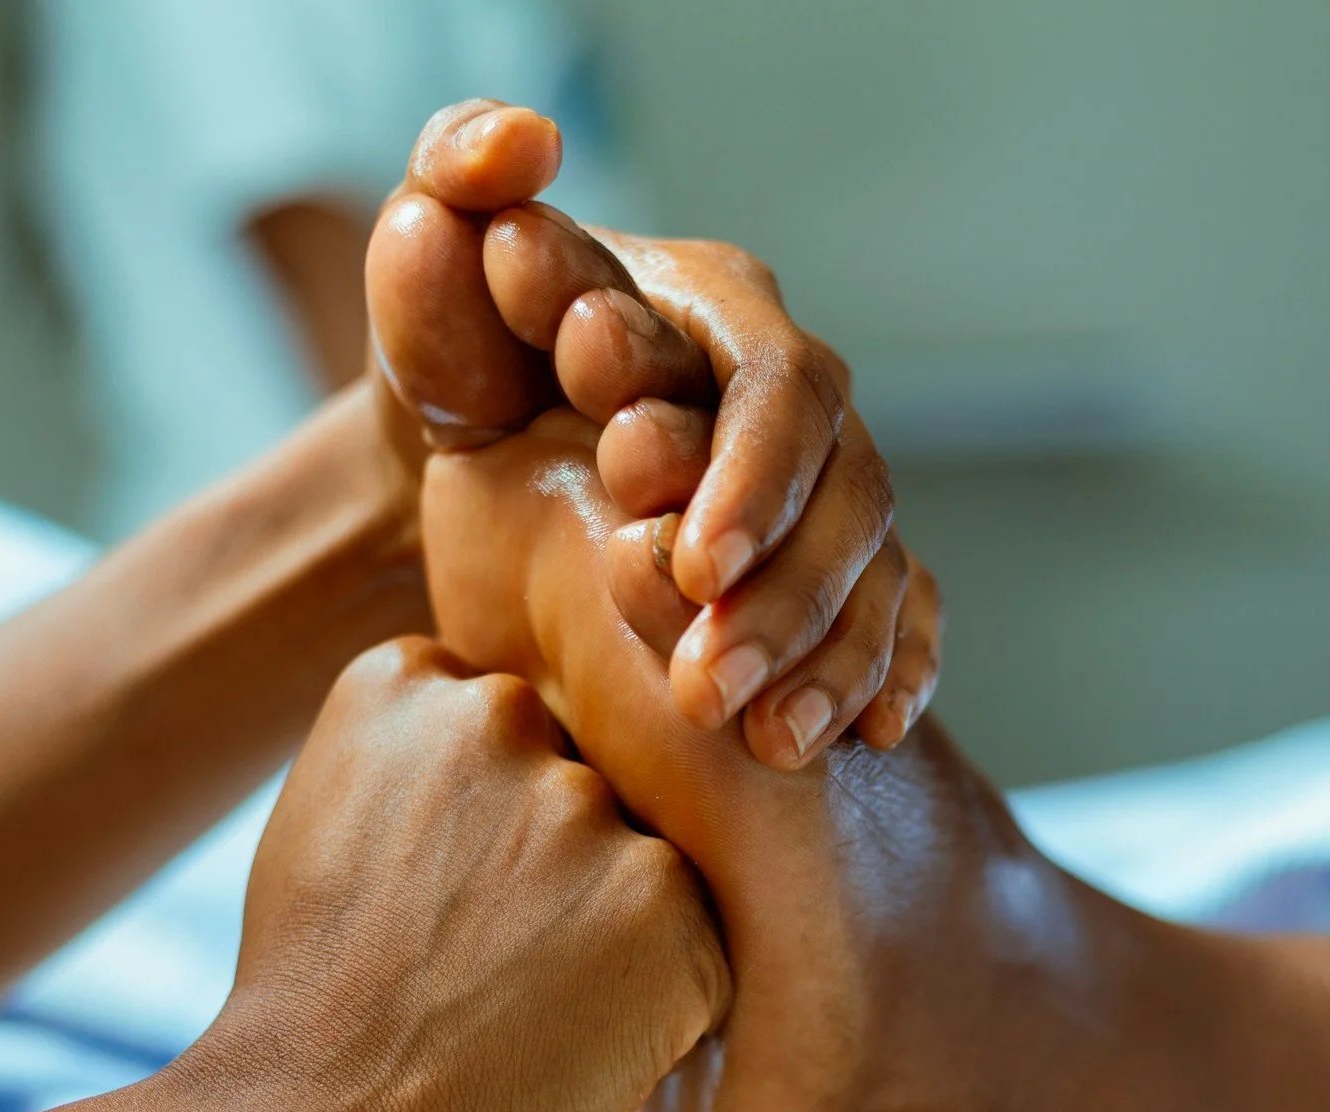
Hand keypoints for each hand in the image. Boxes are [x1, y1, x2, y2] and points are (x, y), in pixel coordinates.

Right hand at [198, 638, 730, 1111]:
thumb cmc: (312, 1018)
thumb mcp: (331, 830)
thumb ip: (425, 764)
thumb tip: (528, 753)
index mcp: (407, 681)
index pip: (502, 730)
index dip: (478, 833)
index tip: (427, 903)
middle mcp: (503, 714)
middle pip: (581, 787)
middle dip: (553, 875)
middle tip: (477, 974)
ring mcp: (589, 806)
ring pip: (644, 866)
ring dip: (610, 939)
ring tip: (518, 1018)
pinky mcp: (667, 900)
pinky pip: (698, 948)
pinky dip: (659, 1010)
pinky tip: (569, 1051)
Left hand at [368, 101, 940, 768]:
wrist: (461, 460)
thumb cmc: (456, 349)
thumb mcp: (429, 263)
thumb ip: (455, 179)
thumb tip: (517, 149)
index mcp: (719, 312)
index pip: (777, 388)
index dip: (749, 479)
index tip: (688, 568)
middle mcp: (790, 401)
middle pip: (848, 494)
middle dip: (788, 596)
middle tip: (707, 688)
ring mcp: (822, 489)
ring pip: (878, 571)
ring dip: (830, 659)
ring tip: (769, 744)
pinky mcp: (826, 572)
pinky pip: (900, 622)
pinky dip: (890, 674)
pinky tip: (870, 735)